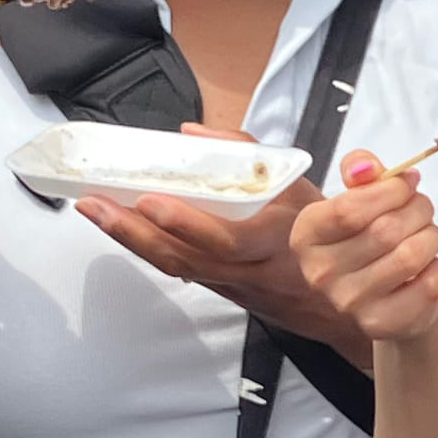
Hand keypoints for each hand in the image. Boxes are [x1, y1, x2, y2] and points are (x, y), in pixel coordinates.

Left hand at [78, 128, 357, 350]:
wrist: (343, 304)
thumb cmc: (329, 236)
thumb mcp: (302, 187)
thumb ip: (250, 154)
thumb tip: (194, 133)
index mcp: (276, 240)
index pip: (227, 240)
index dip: (187, 225)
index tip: (151, 200)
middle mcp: (250, 269)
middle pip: (184, 258)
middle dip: (135, 231)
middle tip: (96, 204)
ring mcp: (233, 285)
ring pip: (175, 266)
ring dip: (130, 240)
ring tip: (94, 211)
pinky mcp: (223, 291)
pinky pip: (180, 270)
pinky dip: (147, 248)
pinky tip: (121, 228)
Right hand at [296, 153, 437, 351]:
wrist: (388, 294)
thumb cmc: (372, 239)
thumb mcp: (360, 198)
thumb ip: (360, 171)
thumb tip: (364, 167)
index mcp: (306, 235)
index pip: (350, 209)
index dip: (390, 190)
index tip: (407, 183)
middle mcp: (319, 273)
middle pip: (385, 230)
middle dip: (418, 210)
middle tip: (423, 209)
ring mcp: (348, 303)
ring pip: (410, 255)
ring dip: (431, 237)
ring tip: (427, 236)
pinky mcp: (381, 324)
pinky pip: (428, 285)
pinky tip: (426, 268)